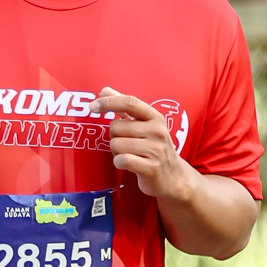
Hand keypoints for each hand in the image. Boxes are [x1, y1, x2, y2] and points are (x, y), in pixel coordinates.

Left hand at [99, 87, 193, 204]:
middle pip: (116, 127)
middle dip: (114, 137)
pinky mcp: (151, 168)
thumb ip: (125, 107)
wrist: (174, 177)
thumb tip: (105, 89)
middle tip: (126, 145)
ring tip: (129, 155)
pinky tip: (127, 164)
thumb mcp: (145, 125)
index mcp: (155, 117)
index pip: (129, 102)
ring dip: (116, 152)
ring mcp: (156, 150)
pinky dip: (119, 163)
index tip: (92, 106)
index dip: (108, 102)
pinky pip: (122, 160)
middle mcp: (158, 131)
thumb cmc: (154, 148)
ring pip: (116, 144)